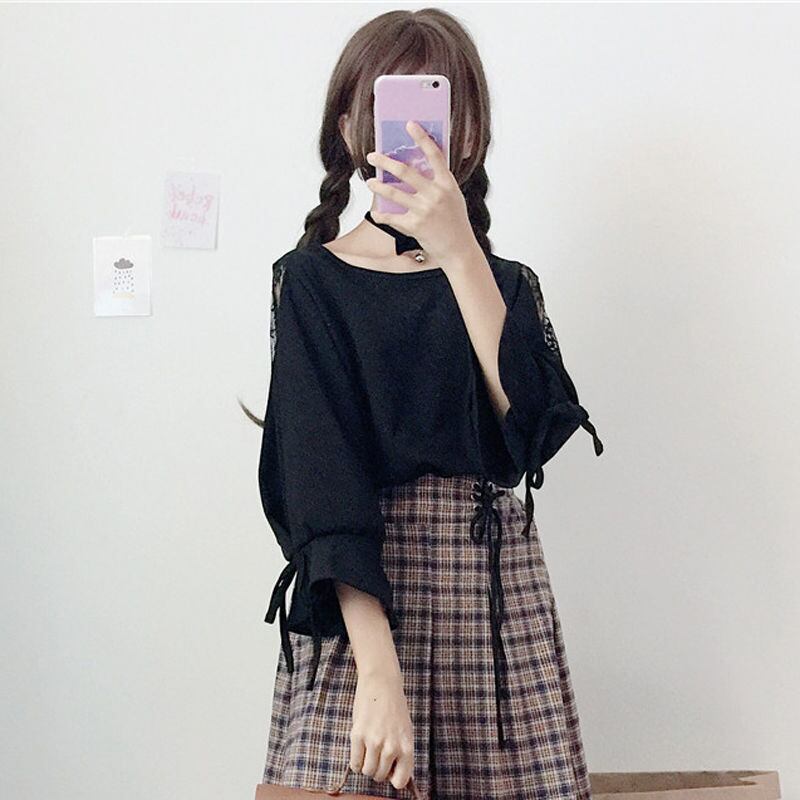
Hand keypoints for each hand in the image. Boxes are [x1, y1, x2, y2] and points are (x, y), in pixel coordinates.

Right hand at [350, 669, 415, 791]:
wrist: (381, 683)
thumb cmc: (394, 706)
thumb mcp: (405, 731)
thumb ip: (401, 752)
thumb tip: (394, 776)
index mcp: (406, 746)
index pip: (400, 781)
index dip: (394, 778)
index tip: (390, 771)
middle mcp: (391, 747)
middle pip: (380, 776)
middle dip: (378, 769)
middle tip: (377, 755)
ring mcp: (373, 741)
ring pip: (367, 771)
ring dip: (367, 765)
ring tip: (369, 751)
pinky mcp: (358, 735)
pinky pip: (354, 763)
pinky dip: (356, 761)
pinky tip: (360, 750)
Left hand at [365, 120, 477, 268]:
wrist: (459, 250)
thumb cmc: (455, 222)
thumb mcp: (453, 197)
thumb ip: (438, 182)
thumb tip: (419, 167)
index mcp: (447, 184)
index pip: (434, 154)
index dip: (422, 138)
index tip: (410, 124)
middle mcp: (435, 195)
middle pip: (405, 172)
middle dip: (385, 162)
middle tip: (372, 156)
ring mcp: (424, 210)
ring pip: (393, 193)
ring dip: (378, 186)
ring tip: (370, 181)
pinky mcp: (414, 226)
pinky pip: (392, 217)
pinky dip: (381, 215)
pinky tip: (376, 213)